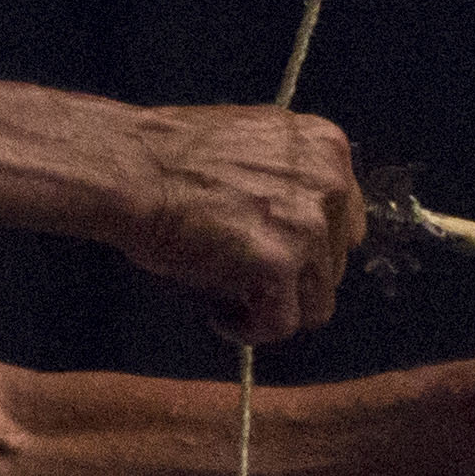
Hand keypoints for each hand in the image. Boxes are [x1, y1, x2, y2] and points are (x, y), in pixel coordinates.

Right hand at [121, 105, 363, 343]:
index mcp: (325, 147)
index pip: (343, 221)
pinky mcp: (281, 264)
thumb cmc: (169, 157)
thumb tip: (293, 231)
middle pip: (334, 263)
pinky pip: (283, 322)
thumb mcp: (251, 145)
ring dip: (275, 306)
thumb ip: (286, 180)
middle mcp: (330, 183)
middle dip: (293, 279)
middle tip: (246, 280)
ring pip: (316, 301)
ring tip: (230, 299)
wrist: (131, 169)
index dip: (309, 248)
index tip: (275, 256)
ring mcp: (309, 226)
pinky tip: (222, 316)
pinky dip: (252, 330)